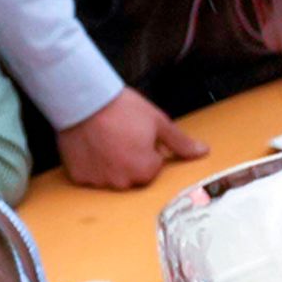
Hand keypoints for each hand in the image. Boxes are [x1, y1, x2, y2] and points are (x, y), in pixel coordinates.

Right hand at [53, 88, 205, 190]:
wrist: (83, 99)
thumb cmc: (122, 108)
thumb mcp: (158, 122)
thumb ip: (180, 142)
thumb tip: (202, 152)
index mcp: (145, 171)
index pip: (154, 168)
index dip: (148, 150)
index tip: (138, 135)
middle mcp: (123, 182)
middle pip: (133, 176)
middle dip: (130, 160)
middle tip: (121, 136)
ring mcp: (99, 181)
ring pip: (111, 177)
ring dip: (110, 164)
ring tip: (105, 140)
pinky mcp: (79, 176)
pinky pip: (89, 176)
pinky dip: (91, 165)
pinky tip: (91, 146)